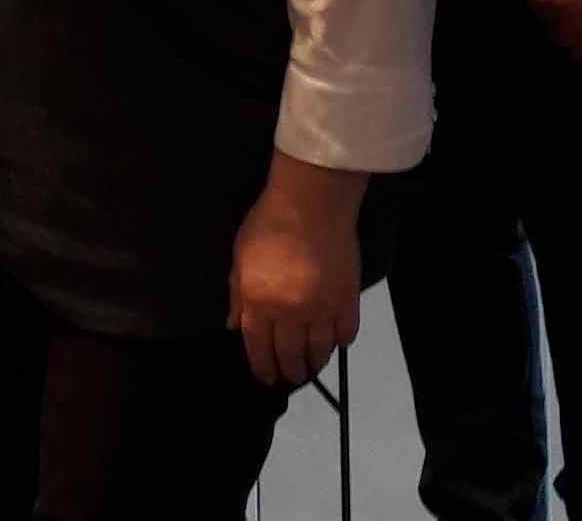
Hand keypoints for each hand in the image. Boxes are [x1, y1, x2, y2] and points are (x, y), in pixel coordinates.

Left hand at [228, 160, 365, 386]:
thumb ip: (237, 295)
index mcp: (258, 303)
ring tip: (313, 366)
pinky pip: (346, 333)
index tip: (267, 378)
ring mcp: (321, 308)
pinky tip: (335, 341)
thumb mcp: (240, 258)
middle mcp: (289, 313)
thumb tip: (234, 326)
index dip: (263, 368)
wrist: (310, 203)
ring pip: (319, 351)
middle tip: (292, 377)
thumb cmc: (268, 224)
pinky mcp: (348, 300)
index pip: (258, 348)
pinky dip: (340, 341)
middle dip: (290, 372)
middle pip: (290, 356)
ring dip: (315, 363)